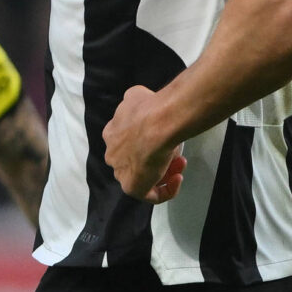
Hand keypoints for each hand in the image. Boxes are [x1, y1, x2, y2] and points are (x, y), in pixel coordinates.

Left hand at [102, 84, 185, 202]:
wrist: (158, 122)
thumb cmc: (150, 109)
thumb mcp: (137, 96)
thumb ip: (135, 101)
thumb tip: (137, 99)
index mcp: (111, 134)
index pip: (126, 142)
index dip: (148, 141)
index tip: (165, 136)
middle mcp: (112, 155)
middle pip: (135, 161)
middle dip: (156, 157)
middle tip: (175, 152)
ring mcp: (121, 173)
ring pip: (143, 177)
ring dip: (164, 171)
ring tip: (180, 163)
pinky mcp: (132, 188)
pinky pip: (150, 195)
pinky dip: (166, 190)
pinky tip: (177, 178)